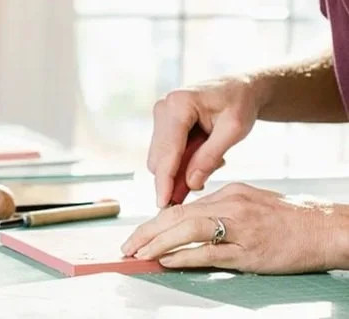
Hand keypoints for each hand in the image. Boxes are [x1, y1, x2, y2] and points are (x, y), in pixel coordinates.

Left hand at [121, 183, 342, 273]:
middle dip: (147, 231)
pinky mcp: (250, 250)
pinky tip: (166, 260)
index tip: (138, 234)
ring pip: (187, 230)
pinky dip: (184, 255)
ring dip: (157, 242)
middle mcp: (230, 205)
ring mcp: (239, 227)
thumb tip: (194, 220)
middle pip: (177, 216)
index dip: (155, 221)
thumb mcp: (252, 202)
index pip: (182, 207)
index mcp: (228, 193)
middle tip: (127, 246)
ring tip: (138, 254)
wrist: (327, 229)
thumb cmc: (291, 220)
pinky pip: (210, 252)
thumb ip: (223, 209)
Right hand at [149, 76, 262, 207]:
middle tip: (204, 185)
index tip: (163, 204)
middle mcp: (162, 108)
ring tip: (212, 162)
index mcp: (179, 105)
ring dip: (181, 170)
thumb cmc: (240, 104)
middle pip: (158, 158)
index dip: (165, 180)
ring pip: (160, 158)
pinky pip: (165, 153)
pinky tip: (203, 156)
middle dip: (175, 177)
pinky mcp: (162, 123)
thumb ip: (210, 157)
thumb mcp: (234, 131)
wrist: (239, 87)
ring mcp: (160, 115)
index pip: (168, 151)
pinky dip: (181, 162)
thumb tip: (190, 184)